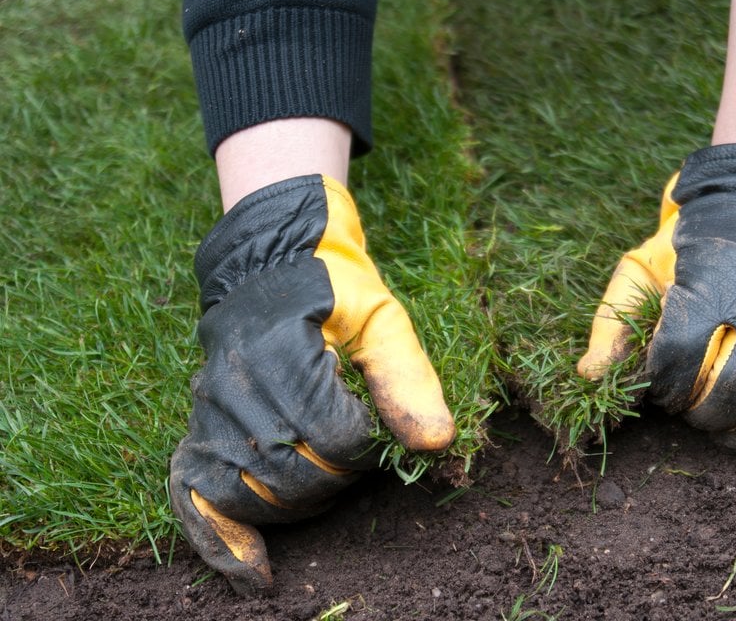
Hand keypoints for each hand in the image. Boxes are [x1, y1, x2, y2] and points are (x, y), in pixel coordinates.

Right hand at [169, 175, 453, 594]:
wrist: (271, 267)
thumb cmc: (335, 291)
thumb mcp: (383, 318)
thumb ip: (407, 377)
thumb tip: (436, 444)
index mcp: (282, 352)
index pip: (335, 438)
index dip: (368, 448)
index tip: (375, 431)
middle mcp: (235, 385)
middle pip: (294, 474)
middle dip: (338, 477)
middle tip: (354, 453)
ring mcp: (209, 410)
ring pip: (254, 494)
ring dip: (300, 503)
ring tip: (323, 480)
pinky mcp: (198, 429)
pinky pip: (195, 498)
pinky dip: (222, 542)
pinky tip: (255, 573)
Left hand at [578, 144, 735, 498]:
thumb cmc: (692, 255)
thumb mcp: (640, 272)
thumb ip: (612, 325)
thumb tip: (588, 378)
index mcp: (714, 286)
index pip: (680, 357)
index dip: (664, 386)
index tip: (662, 388)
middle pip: (735, 389)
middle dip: (704, 414)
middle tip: (694, 411)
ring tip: (727, 433)